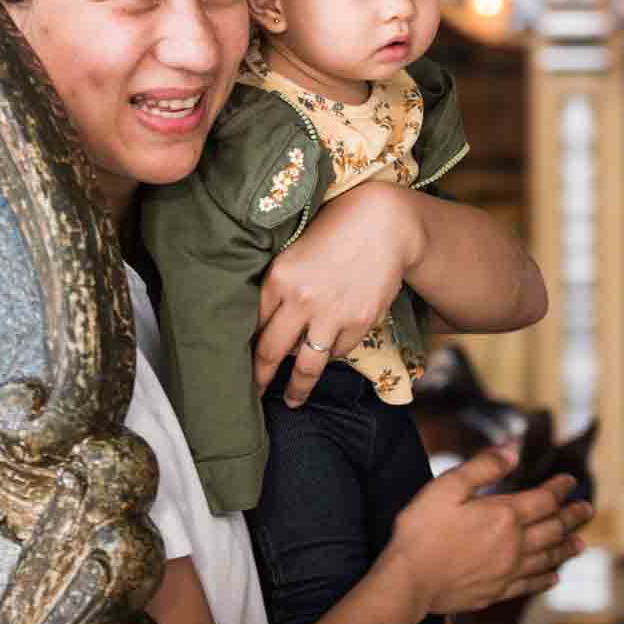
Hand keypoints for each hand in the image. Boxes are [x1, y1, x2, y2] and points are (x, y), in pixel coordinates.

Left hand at [253, 183, 419, 405]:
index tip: (240, 360)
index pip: (253, 323)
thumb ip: (279, 284)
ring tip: (292, 401)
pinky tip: (327, 356)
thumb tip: (267, 321)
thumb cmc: (335, 229)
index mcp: (278, 278)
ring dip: (297, 388)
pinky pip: (338, 353)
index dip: (246, 346)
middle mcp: (301, 300)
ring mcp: (331, 314)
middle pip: (271, 352)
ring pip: (307, 365)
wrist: (383, 223)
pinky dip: (331, 356)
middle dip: (260, 378)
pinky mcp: (359, 323)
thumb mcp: (294, 249)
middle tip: (253, 394)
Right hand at [383, 450, 593, 615]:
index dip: (560, 488)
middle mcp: (513, 545)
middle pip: (553, 528)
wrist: (409, 581)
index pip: (543, 499)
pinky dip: (547, 578)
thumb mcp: (447, 487)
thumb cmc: (422, 530)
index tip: (571, 480)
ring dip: (567, 548)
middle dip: (572, 516)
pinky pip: (532, 584)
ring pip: (548, 558)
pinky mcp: (498, 591)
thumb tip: (512, 451)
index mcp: (503, 515)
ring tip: (581, 543)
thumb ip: (482, 468)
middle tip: (587, 508)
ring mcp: (508, 571)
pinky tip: (555, 576)